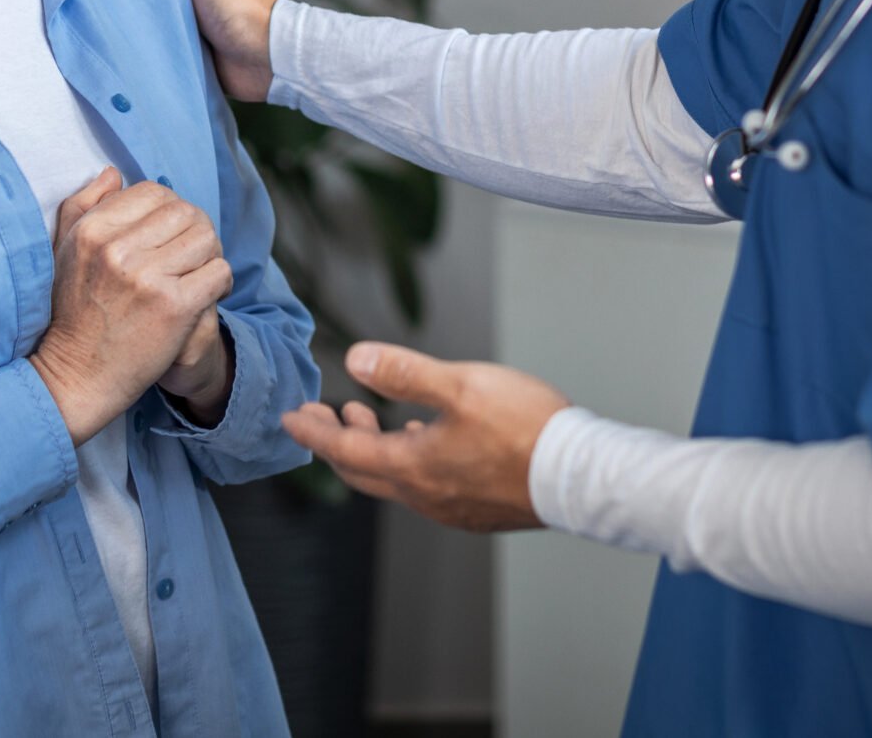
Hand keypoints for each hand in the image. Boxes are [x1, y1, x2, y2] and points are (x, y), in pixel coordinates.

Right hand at [29, 169, 234, 443]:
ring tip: (200, 273)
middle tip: (192, 255)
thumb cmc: (73, 313)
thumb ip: (83, 206)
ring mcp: (147, 278)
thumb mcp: (64, 252)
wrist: (79, 375)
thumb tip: (113, 173)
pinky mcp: (175, 306)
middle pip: (186, 212)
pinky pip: (219, 272)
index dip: (170, 209)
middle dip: (196, 230)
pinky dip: (222, 282)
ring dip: (211, 254)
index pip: (153, 192)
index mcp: (92, 231)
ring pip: (208, 238)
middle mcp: (118, 250)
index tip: (170, 234)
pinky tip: (209, 294)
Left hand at [281, 342, 569, 531]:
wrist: (581, 477)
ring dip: (373, 449)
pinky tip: (424, 439)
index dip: (313, 432)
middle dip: (336, 440)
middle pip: (363, 471)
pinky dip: (407, 462)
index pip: (345, 450)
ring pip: (395, 480)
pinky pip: (426, 488)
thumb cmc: (526, 428)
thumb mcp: (461, 385)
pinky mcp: (477, 511)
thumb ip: (404, 372)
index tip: (290, 419)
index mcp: (413, 466)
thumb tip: (356, 359)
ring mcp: (452, 508)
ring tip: (366, 418)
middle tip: (321, 414)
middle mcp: (426, 495)